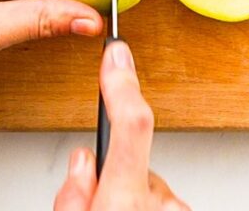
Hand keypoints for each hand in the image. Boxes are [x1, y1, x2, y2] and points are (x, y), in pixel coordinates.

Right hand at [54, 42, 189, 210]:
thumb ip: (73, 191)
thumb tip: (83, 162)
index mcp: (122, 201)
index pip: (129, 123)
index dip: (122, 83)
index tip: (117, 53)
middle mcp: (157, 204)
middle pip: (130, 158)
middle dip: (111, 172)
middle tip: (94, 204)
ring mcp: (175, 210)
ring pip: (146, 181)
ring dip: (129, 195)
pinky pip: (161, 200)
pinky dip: (146, 207)